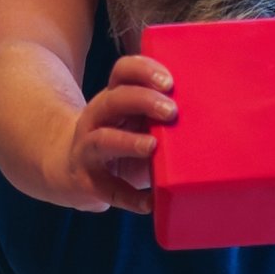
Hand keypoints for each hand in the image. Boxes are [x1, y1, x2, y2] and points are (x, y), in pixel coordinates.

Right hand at [7, 53, 176, 211]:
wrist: (70, 168)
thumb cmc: (119, 141)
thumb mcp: (134, 122)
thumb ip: (159, 119)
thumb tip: (204, 124)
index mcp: (113, 99)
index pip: (122, 72)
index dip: (143, 71)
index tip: (169, 81)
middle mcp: (96, 119)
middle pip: (114, 100)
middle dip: (142, 101)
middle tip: (171, 111)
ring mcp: (88, 149)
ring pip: (103, 140)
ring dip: (128, 142)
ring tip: (152, 146)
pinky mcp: (87, 181)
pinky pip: (108, 189)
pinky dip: (129, 197)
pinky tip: (149, 202)